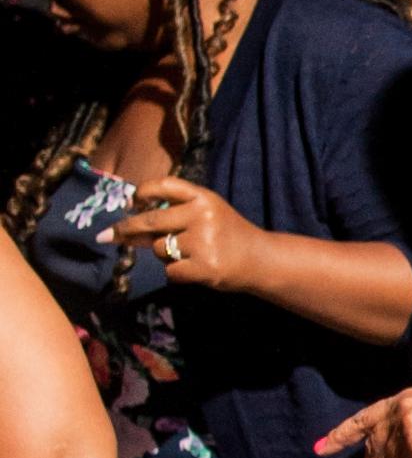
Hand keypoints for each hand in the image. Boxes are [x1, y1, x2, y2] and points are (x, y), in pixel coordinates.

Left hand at [109, 181, 262, 290]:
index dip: (142, 193)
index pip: (164, 185)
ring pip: (159, 248)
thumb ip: (173, 214)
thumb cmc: (227, 235)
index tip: (130, 202)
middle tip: (106, 235)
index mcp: (203, 197)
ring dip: (164, 254)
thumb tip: (126, 223)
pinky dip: (176, 272)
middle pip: (150, 221)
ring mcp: (203, 242)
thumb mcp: (206, 213)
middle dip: (125, 229)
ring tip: (188, 254)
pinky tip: (194, 269)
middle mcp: (202, 215)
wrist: (259, 260)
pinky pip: (170, 270)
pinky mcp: (204, 267)